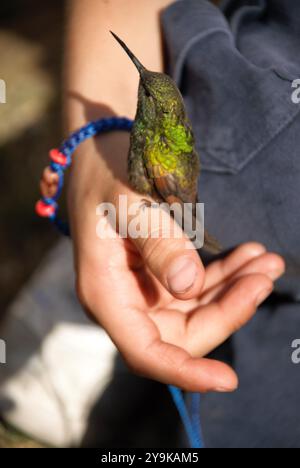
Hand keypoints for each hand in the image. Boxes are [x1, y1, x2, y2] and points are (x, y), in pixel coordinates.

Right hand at [69, 180, 284, 391]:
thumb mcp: (129, 201)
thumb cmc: (106, 174)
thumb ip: (157, 243)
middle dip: (228, 312)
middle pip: (182, 333)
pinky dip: (225, 275)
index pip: (144, 351)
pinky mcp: (159, 276)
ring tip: (266, 262)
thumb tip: (191, 286)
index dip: (184, 372)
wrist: (100, 157)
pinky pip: (196, 288)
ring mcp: (144, 290)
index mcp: (105, 293)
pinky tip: (249, 255)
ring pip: (196, 310)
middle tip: (264, 276)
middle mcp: (124, 300)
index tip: (227, 380)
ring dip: (234, 290)